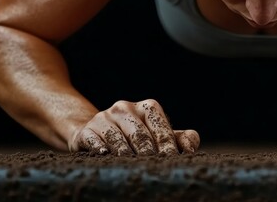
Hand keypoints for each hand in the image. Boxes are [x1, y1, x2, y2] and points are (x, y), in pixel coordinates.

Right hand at [68, 99, 199, 155]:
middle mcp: (125, 108)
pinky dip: (101, 148)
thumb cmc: (136, 136)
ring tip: (134, 166)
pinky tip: (107, 156)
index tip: (173, 160)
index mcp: (147, 107)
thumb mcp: (159, 134)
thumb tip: (190, 149)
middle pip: (140, 134)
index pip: (160, 128)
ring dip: (127, 154)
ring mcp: (104, 118)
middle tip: (156, 167)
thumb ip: (179, 139)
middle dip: (149, 153)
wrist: (95, 132)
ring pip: (118, 139)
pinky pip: (95, 140)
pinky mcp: (86, 131)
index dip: (167, 146)